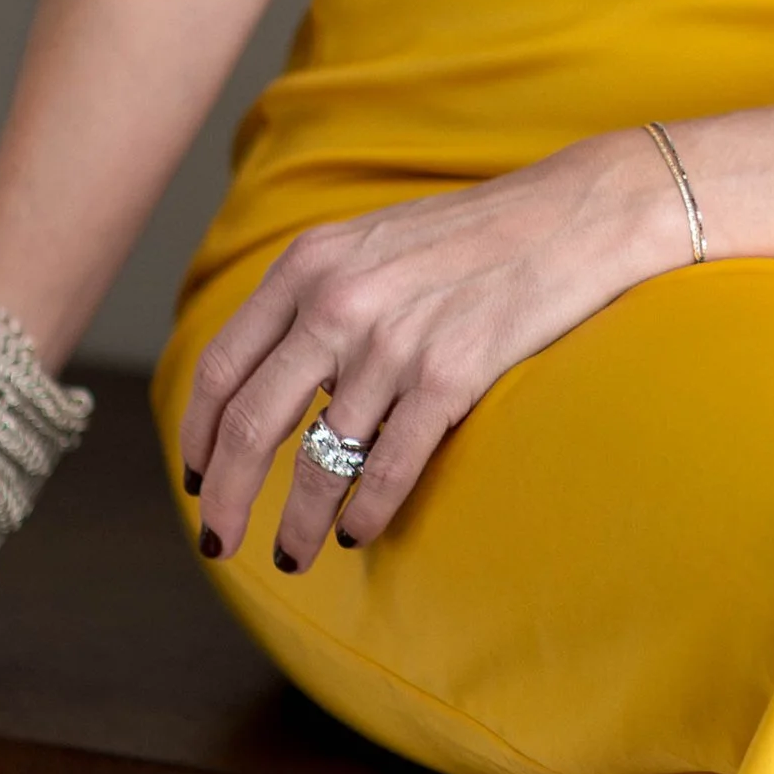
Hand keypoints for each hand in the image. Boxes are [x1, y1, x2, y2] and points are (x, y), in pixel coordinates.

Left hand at [184, 128, 694, 570]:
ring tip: (291, 556)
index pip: (223, 367)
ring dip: (297, 522)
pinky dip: (364, 513)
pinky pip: (386, 468)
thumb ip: (316, 296)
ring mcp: (391, 341)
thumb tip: (274, 382)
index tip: (197, 479)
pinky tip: (358, 534)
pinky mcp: (448, 377)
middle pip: (251, 426)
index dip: (199, 435)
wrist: (575, 217)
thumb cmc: (475, 235)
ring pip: (318, 461)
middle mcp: (337, 300)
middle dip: (225, 498)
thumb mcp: (372, 243)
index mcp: (308, 264)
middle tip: (217, 542)